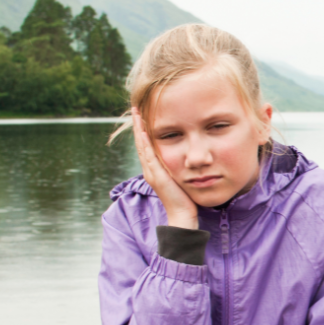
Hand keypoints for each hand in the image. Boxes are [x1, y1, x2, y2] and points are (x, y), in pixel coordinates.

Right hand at [133, 107, 197, 229]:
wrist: (182, 215)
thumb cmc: (185, 199)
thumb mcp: (182, 178)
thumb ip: (180, 168)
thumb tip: (188, 158)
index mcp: (155, 169)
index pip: (147, 145)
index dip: (144, 130)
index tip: (143, 115)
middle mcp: (150, 169)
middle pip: (141, 142)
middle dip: (138, 125)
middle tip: (135, 108)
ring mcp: (151, 172)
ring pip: (142, 146)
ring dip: (139, 129)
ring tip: (136, 113)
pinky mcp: (156, 175)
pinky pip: (148, 155)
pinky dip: (144, 142)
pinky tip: (143, 131)